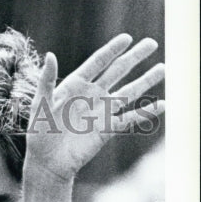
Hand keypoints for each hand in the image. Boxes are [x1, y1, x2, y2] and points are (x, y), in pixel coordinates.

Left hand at [26, 34, 164, 181]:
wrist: (46, 163)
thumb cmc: (39, 134)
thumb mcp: (40, 105)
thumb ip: (46, 81)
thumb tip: (50, 55)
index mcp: (75, 85)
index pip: (98, 62)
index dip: (112, 50)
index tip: (127, 38)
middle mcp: (92, 95)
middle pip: (118, 71)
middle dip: (135, 57)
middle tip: (152, 43)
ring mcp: (101, 112)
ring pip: (128, 92)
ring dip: (145, 80)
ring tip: (162, 68)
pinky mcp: (107, 130)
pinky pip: (129, 119)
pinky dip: (146, 113)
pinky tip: (162, 105)